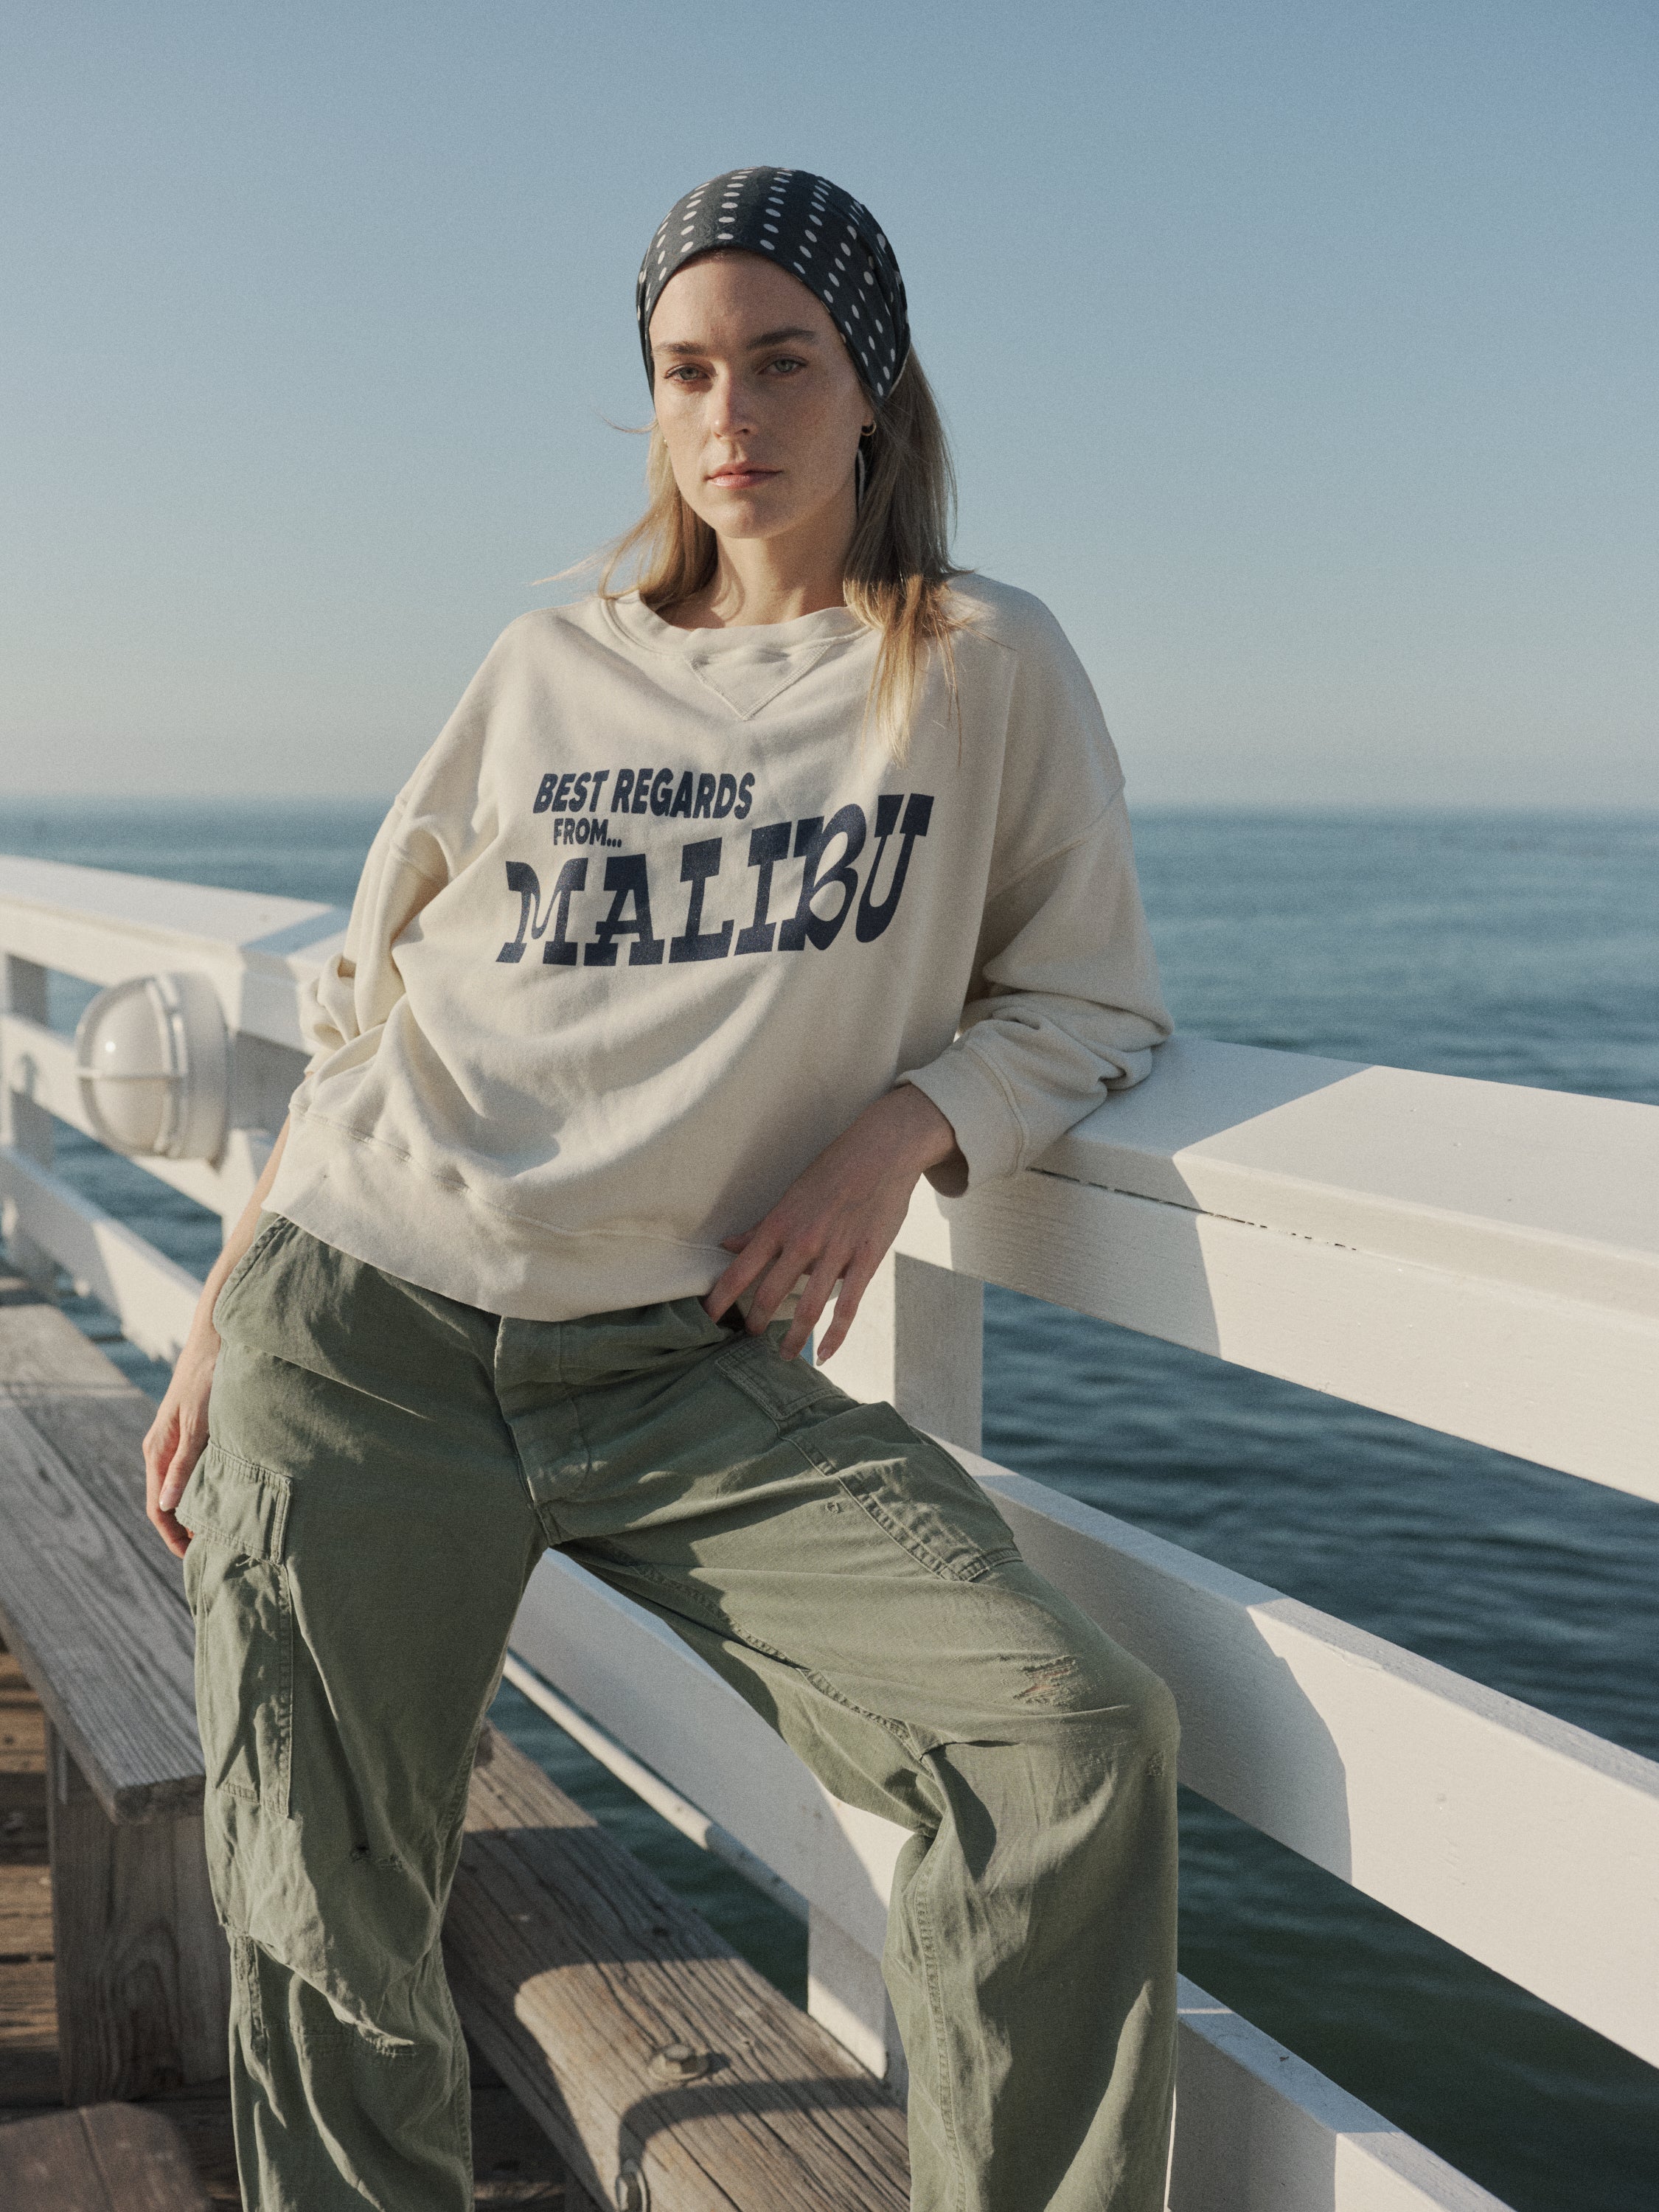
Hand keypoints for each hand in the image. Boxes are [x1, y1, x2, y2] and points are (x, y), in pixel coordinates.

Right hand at [143, 1326, 218, 1557]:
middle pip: (169, 1502)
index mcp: (158, 1452)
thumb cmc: (208, 1378)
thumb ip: (185, 1465)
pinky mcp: (194, 1433)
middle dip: (186, 1529)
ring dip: (198, 1510)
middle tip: (214, 1552)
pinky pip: (196, 1471)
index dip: (173, 1537)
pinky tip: (227, 1497)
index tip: (194, 1558)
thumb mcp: (199, 1424)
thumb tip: (168, 1507)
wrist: (218, 1339)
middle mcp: (164, 1450)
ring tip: (223, 1531)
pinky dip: (207, 1489)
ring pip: (183, 1487)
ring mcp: (178, 1442)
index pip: (158, 1509)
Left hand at [704, 1086, 961, 1362]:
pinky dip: (835, 1335)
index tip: (706, 1319)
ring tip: (783, 1355)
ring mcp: (835, 1252)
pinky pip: (847, 1306)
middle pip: (769, 1295)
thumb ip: (762, 1226)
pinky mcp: (866, 1259)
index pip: (740, 1270)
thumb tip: (728, 1244)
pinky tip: (823, 1353)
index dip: (720, 1299)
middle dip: (755, 1323)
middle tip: (749, 1340)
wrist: (882, 1150)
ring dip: (792, 1338)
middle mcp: (802, 1241)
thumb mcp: (791, 1194)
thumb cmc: (833, 1170)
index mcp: (779, 1224)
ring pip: (807, 1308)